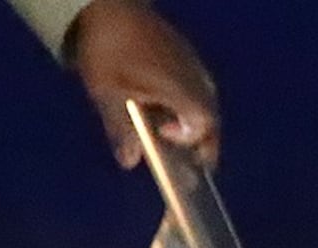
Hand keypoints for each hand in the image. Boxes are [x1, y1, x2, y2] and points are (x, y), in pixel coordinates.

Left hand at [64, 0, 217, 165]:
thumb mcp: (107, 94)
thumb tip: (130, 162)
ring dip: (195, 120)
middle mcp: (193, 74)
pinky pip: (195, 83)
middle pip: (211, 113)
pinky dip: (187, 102)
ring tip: (177, 137)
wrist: (106, 5)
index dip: (190, 139)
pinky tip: (167, 108)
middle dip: (203, 139)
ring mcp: (189, 60)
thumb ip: (121, 130)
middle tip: (191, 159)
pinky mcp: (181, 52)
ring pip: (205, 98)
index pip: (205, 123)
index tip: (163, 137)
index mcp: (179, 86)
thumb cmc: (108, 51)